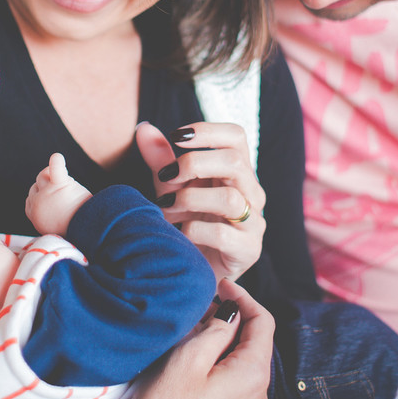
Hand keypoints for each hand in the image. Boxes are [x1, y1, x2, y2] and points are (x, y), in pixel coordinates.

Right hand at [25, 153, 91, 236]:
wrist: (86, 231)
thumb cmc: (74, 229)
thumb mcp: (53, 226)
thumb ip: (48, 214)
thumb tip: (53, 203)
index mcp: (34, 214)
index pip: (31, 198)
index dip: (41, 195)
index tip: (54, 201)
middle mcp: (37, 203)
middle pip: (37, 185)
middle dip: (48, 186)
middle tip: (67, 197)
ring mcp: (46, 193)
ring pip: (43, 175)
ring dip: (53, 174)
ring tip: (69, 184)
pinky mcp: (61, 185)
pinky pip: (55, 169)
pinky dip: (57, 162)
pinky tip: (57, 157)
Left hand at [135, 122, 265, 280]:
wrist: (194, 270)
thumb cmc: (186, 222)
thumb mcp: (170, 188)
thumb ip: (160, 159)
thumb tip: (143, 128)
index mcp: (237, 172)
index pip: (236, 136)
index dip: (207, 130)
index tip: (175, 136)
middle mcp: (251, 193)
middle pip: (236, 162)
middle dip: (194, 164)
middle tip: (166, 176)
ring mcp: (254, 223)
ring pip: (230, 198)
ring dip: (191, 199)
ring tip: (168, 207)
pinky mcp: (248, 250)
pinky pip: (223, 234)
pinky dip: (193, 231)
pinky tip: (179, 234)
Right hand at [135, 279, 273, 398]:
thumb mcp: (187, 360)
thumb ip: (216, 330)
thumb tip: (230, 313)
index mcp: (254, 375)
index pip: (264, 322)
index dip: (244, 298)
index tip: (221, 286)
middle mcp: (261, 398)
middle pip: (256, 346)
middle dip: (233, 322)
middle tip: (203, 309)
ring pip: (245, 369)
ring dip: (227, 348)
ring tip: (195, 338)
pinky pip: (238, 391)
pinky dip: (224, 372)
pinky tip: (198, 372)